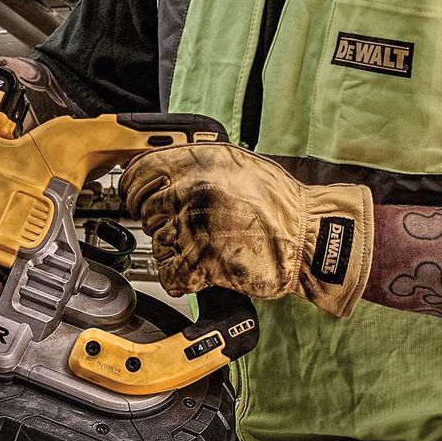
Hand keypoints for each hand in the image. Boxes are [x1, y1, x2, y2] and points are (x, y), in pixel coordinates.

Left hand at [119, 144, 372, 319]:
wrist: (308, 237)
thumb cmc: (279, 203)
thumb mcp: (236, 163)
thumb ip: (196, 165)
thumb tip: (162, 174)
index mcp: (199, 163)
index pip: (139, 173)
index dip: (133, 190)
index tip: (135, 199)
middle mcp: (193, 191)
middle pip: (145, 212)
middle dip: (159, 223)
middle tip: (181, 228)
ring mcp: (196, 227)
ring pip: (157, 244)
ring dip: (172, 251)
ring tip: (197, 249)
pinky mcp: (204, 261)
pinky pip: (170, 274)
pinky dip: (178, 278)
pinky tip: (194, 271)